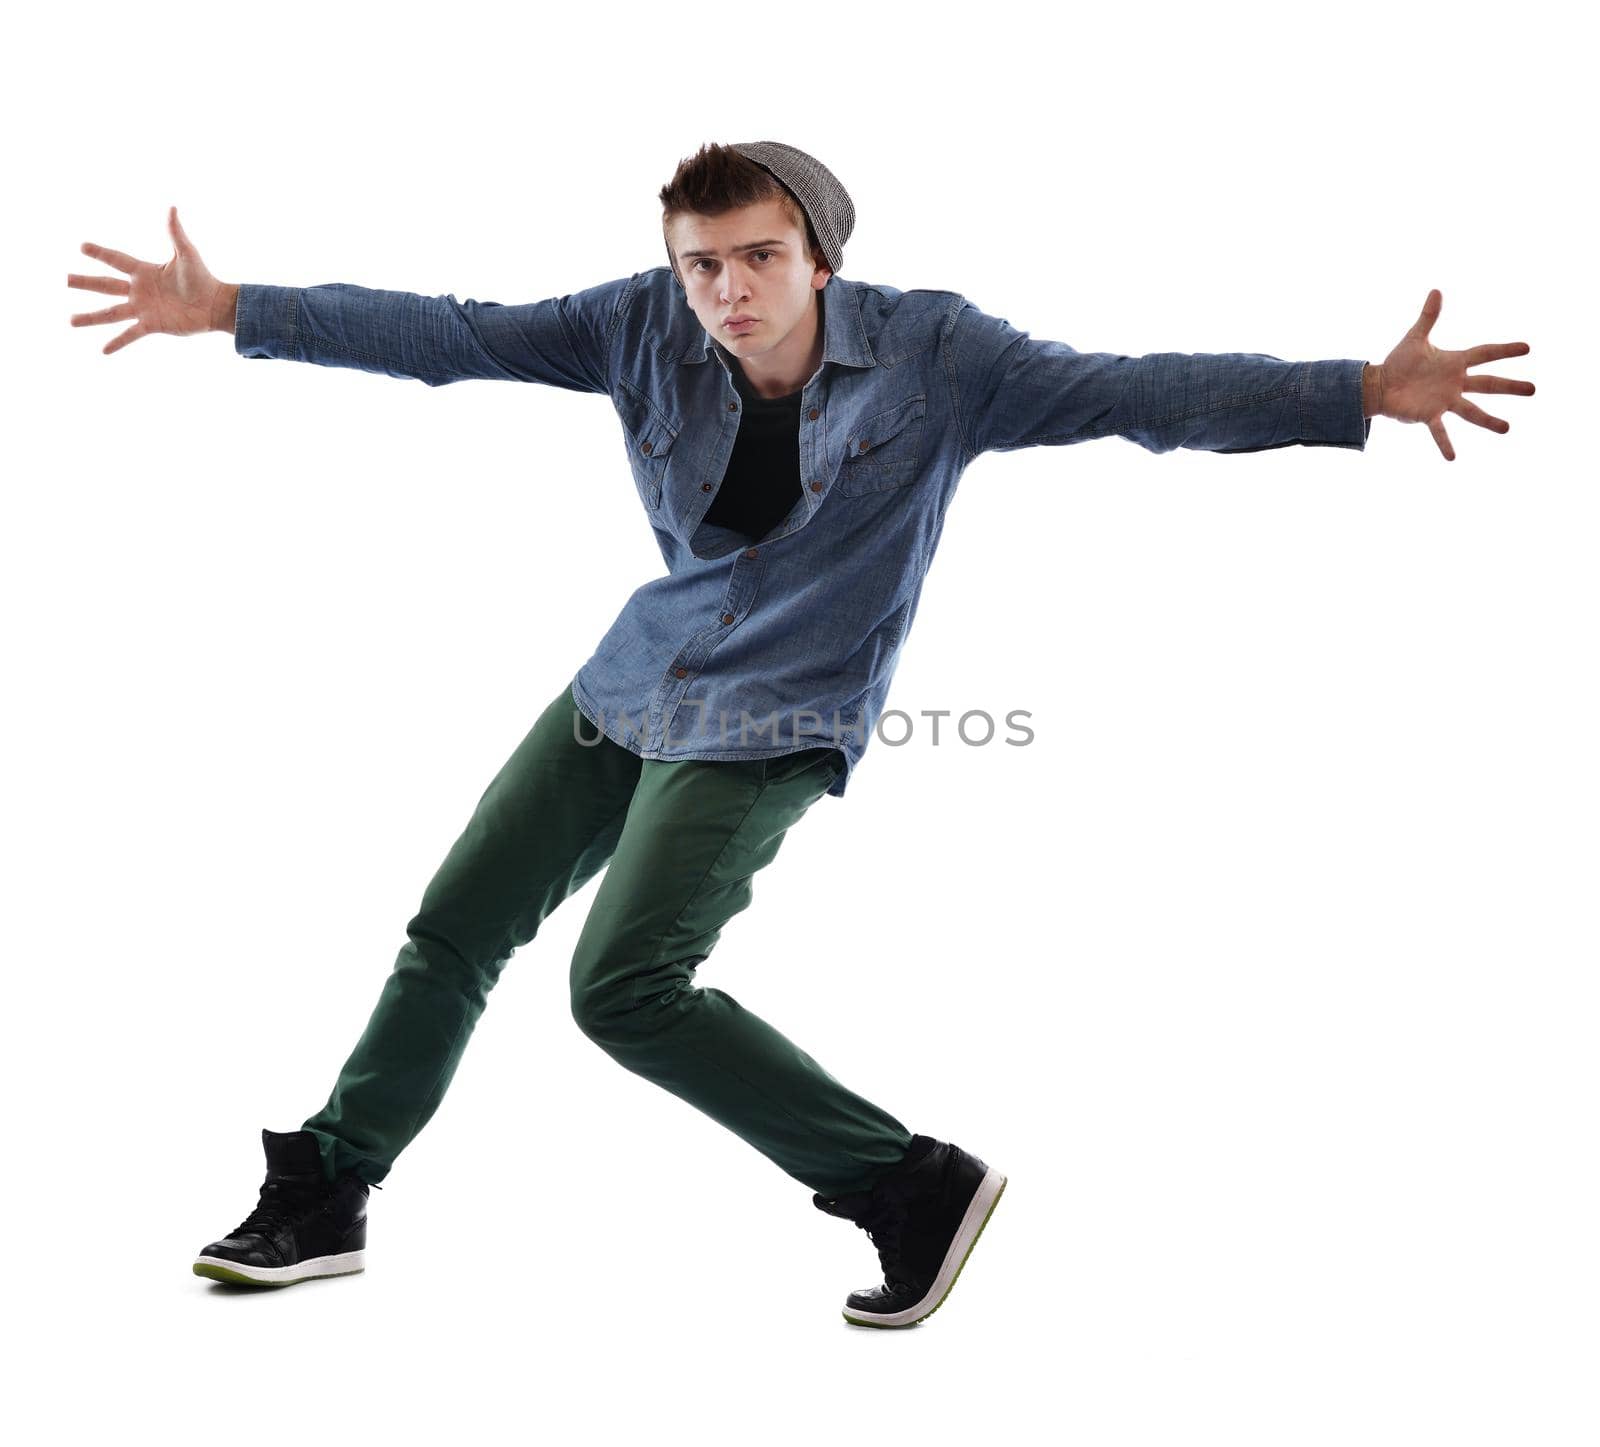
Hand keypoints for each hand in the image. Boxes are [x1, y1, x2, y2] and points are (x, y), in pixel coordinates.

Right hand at [67, 207, 230, 354]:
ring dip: (90, 317)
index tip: (82, 247)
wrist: (216, 305)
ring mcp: (144, 309)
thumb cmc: (203, 278)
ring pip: (111, 313)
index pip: (116, 260)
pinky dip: (117, 342)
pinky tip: (103, 350)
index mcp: (144, 271)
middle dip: (85, 283)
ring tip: (70, 321)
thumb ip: (175, 233)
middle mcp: (139, 290)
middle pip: (106, 286)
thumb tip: (172, 208)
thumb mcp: (186, 254)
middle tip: (64, 280)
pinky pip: (130, 334)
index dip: (100, 253)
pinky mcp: (153, 325)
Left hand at [1373, 289, 1534, 460]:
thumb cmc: (1399, 362)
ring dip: (1488, 421)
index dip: (1504, 350)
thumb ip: (1428, 317)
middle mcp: (1455, 383)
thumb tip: (1437, 290)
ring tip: (1507, 428)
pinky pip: (1439, 431)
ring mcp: (1444, 401)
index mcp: (1455, 363)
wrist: (1379, 384)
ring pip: (1471, 412)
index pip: (1485, 354)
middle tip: (1534, 389)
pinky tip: (1452, 458)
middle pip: (1488, 384)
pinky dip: (1445, 443)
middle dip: (1510, 386)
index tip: (1527, 348)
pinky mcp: (1429, 415)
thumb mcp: (1415, 338)